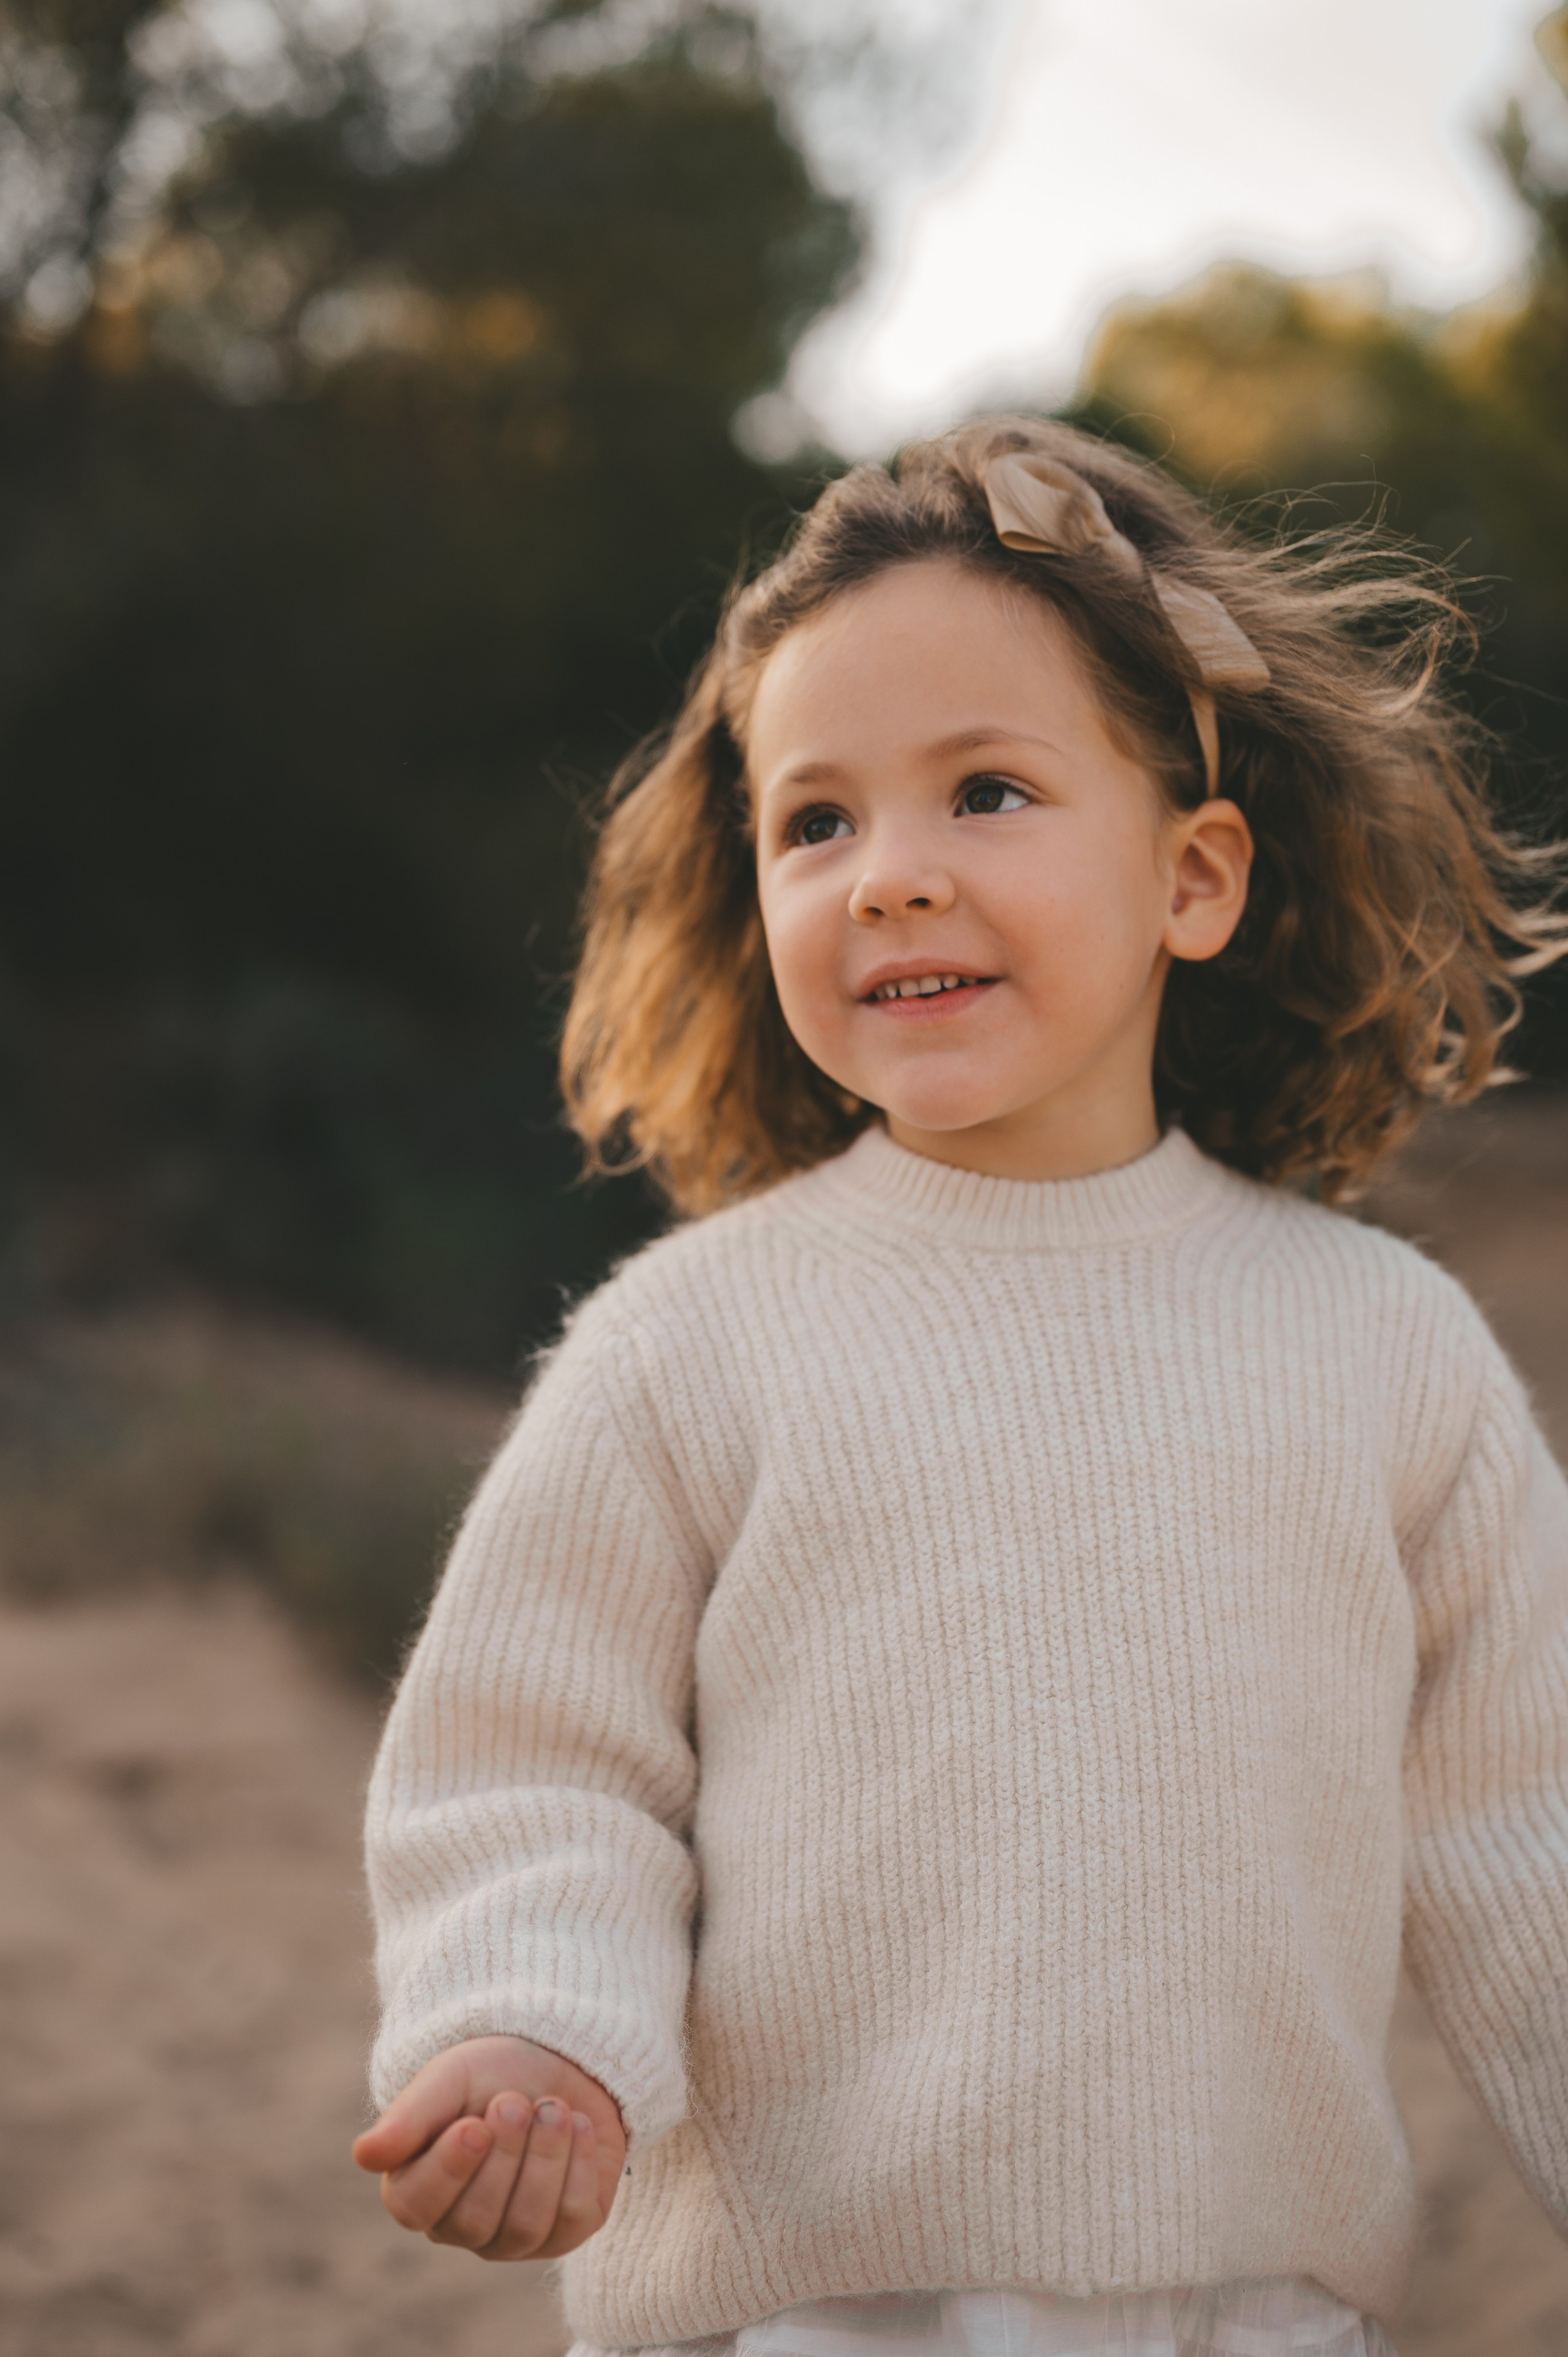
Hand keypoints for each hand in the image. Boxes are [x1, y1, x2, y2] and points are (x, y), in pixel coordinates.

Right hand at [351, 2035, 626, 2259]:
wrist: (555, 2058)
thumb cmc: (489, 2074)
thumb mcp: (447, 2079)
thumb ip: (408, 2116)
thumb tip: (364, 2154)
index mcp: (416, 2190)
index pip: (416, 2205)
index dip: (449, 2167)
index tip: (474, 2123)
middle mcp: (461, 2225)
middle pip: (476, 2219)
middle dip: (504, 2152)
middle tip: (515, 2100)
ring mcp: (513, 2237)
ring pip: (526, 2225)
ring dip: (545, 2156)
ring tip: (552, 2107)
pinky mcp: (565, 2232)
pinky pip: (573, 2218)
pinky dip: (578, 2163)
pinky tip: (577, 2125)